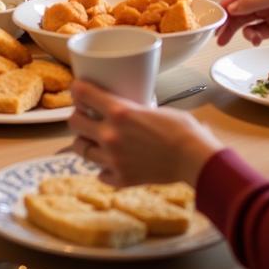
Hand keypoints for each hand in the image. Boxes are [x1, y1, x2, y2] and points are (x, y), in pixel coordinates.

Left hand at [68, 80, 221, 187]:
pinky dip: (103, 168)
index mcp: (118, 112)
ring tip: (94, 139)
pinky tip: (111, 163)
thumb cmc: (182, 129)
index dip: (77, 90)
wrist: (195, 159)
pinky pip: (99, 173)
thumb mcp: (153, 108)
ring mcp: (113, 159)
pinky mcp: (121, 179)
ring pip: (80, 149)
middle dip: (77, 116)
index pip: (82, 94)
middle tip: (85, 115)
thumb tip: (126, 108)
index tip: (78, 90)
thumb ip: (132, 109)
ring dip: (85, 142)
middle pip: (73, 122)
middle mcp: (110, 135)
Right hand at [217, 0, 268, 50]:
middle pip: (240, 11)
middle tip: (219, 35)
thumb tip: (233, 6)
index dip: (227, 5)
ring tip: (240, 39)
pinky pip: (257, 34)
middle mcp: (264, 1)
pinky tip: (256, 41)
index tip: (216, 16)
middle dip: (228, 22)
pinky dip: (253, 38)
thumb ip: (256, 0)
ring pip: (246, 23)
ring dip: (239, 32)